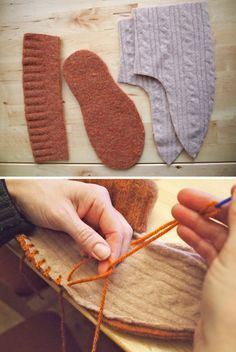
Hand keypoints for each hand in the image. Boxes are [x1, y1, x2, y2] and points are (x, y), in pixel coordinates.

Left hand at [6, 180, 132, 273]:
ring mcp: (95, 212)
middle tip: (103, 271)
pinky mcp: (88, 220)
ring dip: (105, 251)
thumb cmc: (41, 198)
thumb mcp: (62, 218)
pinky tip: (86, 254)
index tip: (106, 269)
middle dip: (114, 252)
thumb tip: (106, 255)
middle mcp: (101, 205)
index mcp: (99, 199)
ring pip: (111, 235)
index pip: (117, 228)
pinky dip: (96, 247)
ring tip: (94, 264)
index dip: (115, 250)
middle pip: (119, 232)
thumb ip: (85, 236)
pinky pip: (99, 236)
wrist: (23, 193)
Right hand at [172, 186, 235, 351]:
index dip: (227, 201)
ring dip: (197, 223)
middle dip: (205, 209)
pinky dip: (196, 239)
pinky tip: (183, 231)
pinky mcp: (225, 277)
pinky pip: (212, 251)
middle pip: (231, 223)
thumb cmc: (235, 307)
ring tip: (176, 212)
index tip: (207, 190)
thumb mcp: (235, 254)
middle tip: (184, 197)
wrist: (222, 345)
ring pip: (219, 236)